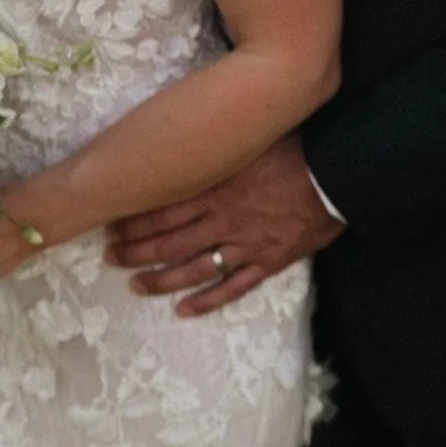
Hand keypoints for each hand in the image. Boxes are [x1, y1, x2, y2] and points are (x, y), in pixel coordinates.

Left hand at [105, 134, 343, 315]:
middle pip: (170, 240)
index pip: (163, 208)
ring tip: (136, 285)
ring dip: (162, 279)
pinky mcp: (267, 262)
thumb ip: (214, 148)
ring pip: (194, 268)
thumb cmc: (292, 150)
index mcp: (216, 186)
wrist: (334, 175)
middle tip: (111, 256)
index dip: (135, 218)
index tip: (111, 222)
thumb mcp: (246, 141)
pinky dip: (207, 301)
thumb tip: (181, 136)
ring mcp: (245, 244)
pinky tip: (184, 310)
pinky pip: (232, 288)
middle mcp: (224, 218)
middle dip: (137, 250)